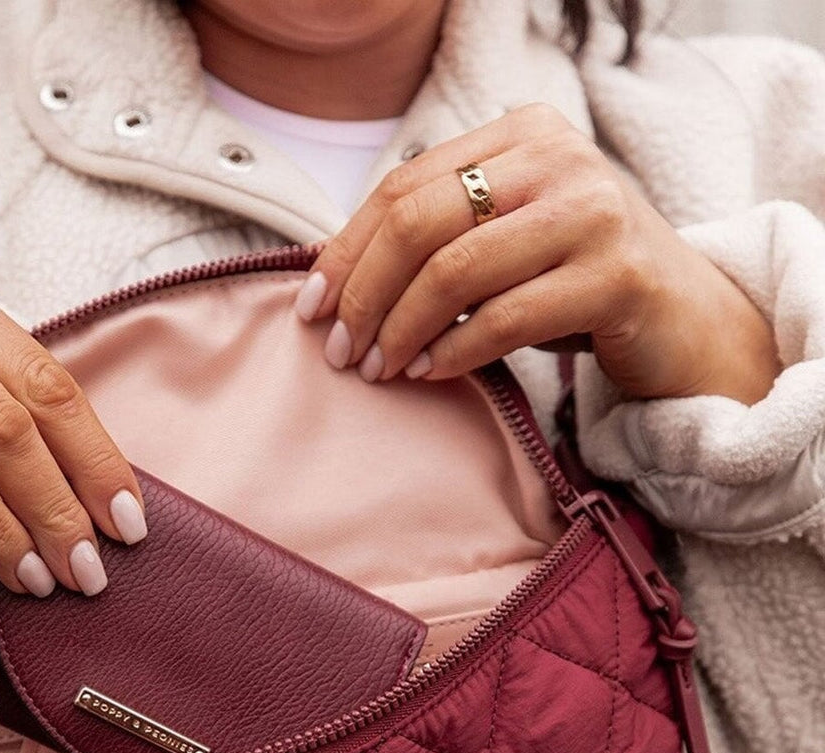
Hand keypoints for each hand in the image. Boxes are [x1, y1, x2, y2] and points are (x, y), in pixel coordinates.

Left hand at [296, 104, 780, 405]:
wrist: (686, 321)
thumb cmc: (579, 285)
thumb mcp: (510, 241)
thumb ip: (444, 235)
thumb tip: (335, 278)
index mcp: (522, 135)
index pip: (404, 186)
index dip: (347, 250)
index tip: (311, 305)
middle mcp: (558, 158)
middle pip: (419, 221)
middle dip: (364, 292)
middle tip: (339, 349)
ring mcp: (592, 212)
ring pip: (455, 269)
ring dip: (401, 328)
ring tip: (378, 369)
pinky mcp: (616, 275)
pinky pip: (505, 318)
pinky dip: (453, 351)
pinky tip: (428, 373)